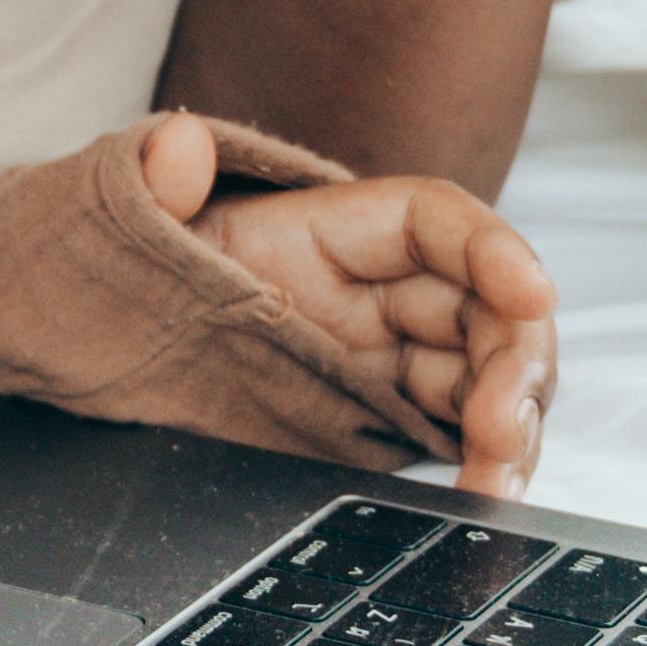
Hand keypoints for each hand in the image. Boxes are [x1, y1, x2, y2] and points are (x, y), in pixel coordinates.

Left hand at [137, 111, 558, 493]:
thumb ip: (156, 184)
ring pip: (489, 381)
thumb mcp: (140, 223)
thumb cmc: (146, 271)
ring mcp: (393, 362)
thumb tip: (177, 144)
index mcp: (338, 232)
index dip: (495, 252)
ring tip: (495, 480)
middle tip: (500, 425)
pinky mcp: (386, 424)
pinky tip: (480, 500)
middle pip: (488, 311)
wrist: (114, 346)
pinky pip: (456, 440)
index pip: (439, 223)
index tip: (532, 290)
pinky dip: (480, 468)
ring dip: (511, 427)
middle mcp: (384, 293)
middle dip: (516, 363)